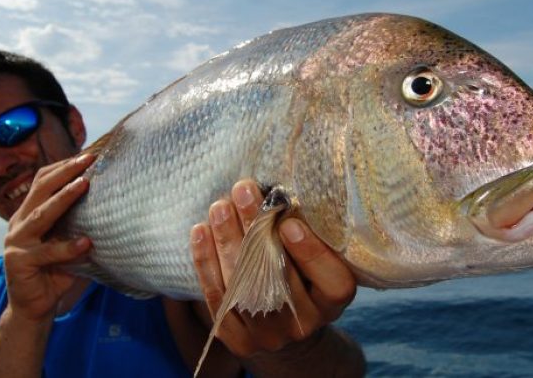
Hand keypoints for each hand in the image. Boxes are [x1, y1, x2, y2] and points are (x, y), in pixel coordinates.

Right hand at [2, 153, 94, 322]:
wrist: (34, 307)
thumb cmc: (56, 271)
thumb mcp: (68, 242)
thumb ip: (80, 224)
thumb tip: (114, 202)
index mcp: (29, 214)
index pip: (44, 181)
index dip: (64, 167)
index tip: (89, 154)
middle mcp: (20, 223)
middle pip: (41, 190)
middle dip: (66, 172)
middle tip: (89, 159)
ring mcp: (17, 242)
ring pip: (41, 215)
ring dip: (64, 198)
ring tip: (85, 185)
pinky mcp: (19, 262)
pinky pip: (47, 253)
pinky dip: (67, 247)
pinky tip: (86, 243)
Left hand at [190, 179, 356, 356]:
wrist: (287, 328)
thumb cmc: (306, 278)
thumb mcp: (319, 261)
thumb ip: (309, 235)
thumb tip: (280, 193)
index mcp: (332, 302)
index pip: (332, 282)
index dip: (312, 253)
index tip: (289, 222)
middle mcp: (304, 324)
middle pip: (278, 278)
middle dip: (256, 229)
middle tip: (243, 190)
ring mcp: (269, 336)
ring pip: (243, 287)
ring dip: (227, 240)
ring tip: (219, 206)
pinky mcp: (238, 341)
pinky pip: (218, 299)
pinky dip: (206, 263)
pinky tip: (200, 232)